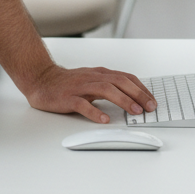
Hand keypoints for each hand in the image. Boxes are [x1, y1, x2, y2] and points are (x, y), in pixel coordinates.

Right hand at [23, 63, 156, 123]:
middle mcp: (92, 78)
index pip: (125, 78)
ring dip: (122, 100)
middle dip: (137, 94)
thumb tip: (131, 98)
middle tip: (149, 107)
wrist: (42, 79)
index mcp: (100, 74)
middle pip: (119, 82)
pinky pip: (83, 104)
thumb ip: (109, 86)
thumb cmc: (68, 83)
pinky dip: (95, 111)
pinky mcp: (68, 97)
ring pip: (105, 89)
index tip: (152, 100)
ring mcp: (80, 87)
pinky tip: (104, 119)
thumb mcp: (91, 80)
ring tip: (134, 111)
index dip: (141, 88)